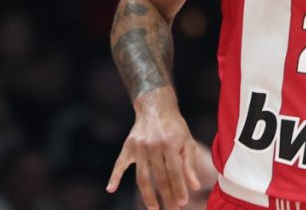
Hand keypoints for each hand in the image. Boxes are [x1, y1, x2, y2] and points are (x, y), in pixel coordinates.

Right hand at [106, 91, 200, 208]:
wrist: (155, 107)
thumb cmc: (175, 127)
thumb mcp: (187, 142)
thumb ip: (190, 164)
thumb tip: (194, 187)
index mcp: (169, 144)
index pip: (174, 173)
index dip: (178, 189)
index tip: (182, 203)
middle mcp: (153, 146)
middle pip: (159, 178)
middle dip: (166, 196)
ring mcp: (138, 147)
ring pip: (142, 177)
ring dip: (147, 195)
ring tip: (154, 208)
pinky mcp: (127, 147)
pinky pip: (119, 164)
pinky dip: (114, 176)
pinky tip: (111, 189)